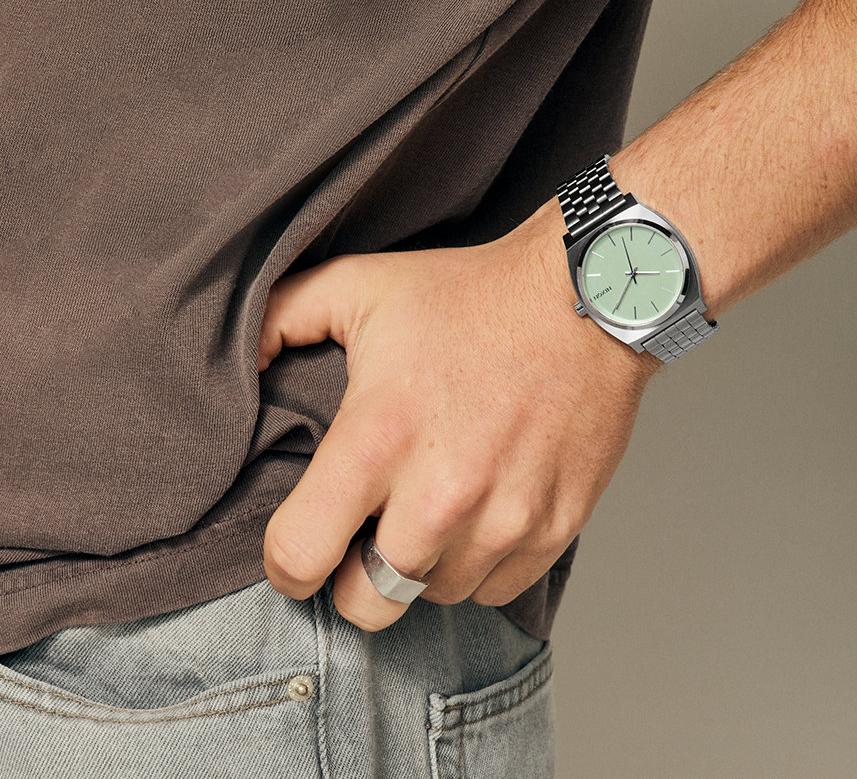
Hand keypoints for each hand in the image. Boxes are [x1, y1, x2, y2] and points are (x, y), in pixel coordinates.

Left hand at [258, 199, 660, 630]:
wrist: (585, 298)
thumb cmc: (470, 294)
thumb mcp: (360, 285)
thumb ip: (280, 318)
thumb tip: (239, 358)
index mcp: (378, 438)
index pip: (299, 559)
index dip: (285, 562)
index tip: (298, 544)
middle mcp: (439, 493)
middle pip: (364, 604)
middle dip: (350, 577)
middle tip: (363, 532)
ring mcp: (503, 518)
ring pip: (432, 598)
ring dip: (419, 568)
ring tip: (426, 508)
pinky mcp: (553, 528)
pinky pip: (494, 589)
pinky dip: (477, 564)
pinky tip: (475, 511)